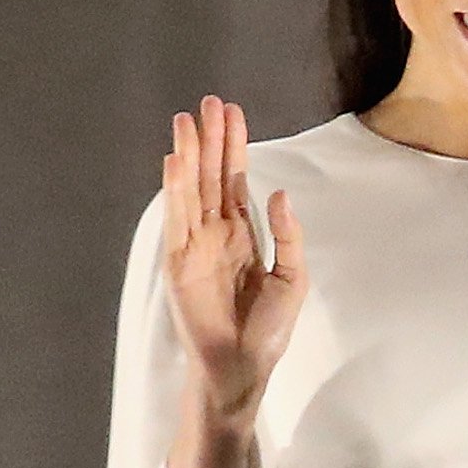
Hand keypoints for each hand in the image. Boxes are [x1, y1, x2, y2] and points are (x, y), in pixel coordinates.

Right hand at [159, 96, 304, 467]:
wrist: (242, 366)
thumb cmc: (268, 329)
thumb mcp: (292, 278)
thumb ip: (287, 235)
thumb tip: (278, 192)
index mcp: (243, 234)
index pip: (237, 180)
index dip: (235, 147)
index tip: (233, 112)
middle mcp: (217, 233)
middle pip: (213, 176)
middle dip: (212, 139)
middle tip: (209, 100)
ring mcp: (195, 245)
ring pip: (191, 190)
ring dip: (190, 155)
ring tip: (188, 120)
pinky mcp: (179, 263)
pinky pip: (176, 221)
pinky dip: (175, 191)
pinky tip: (174, 163)